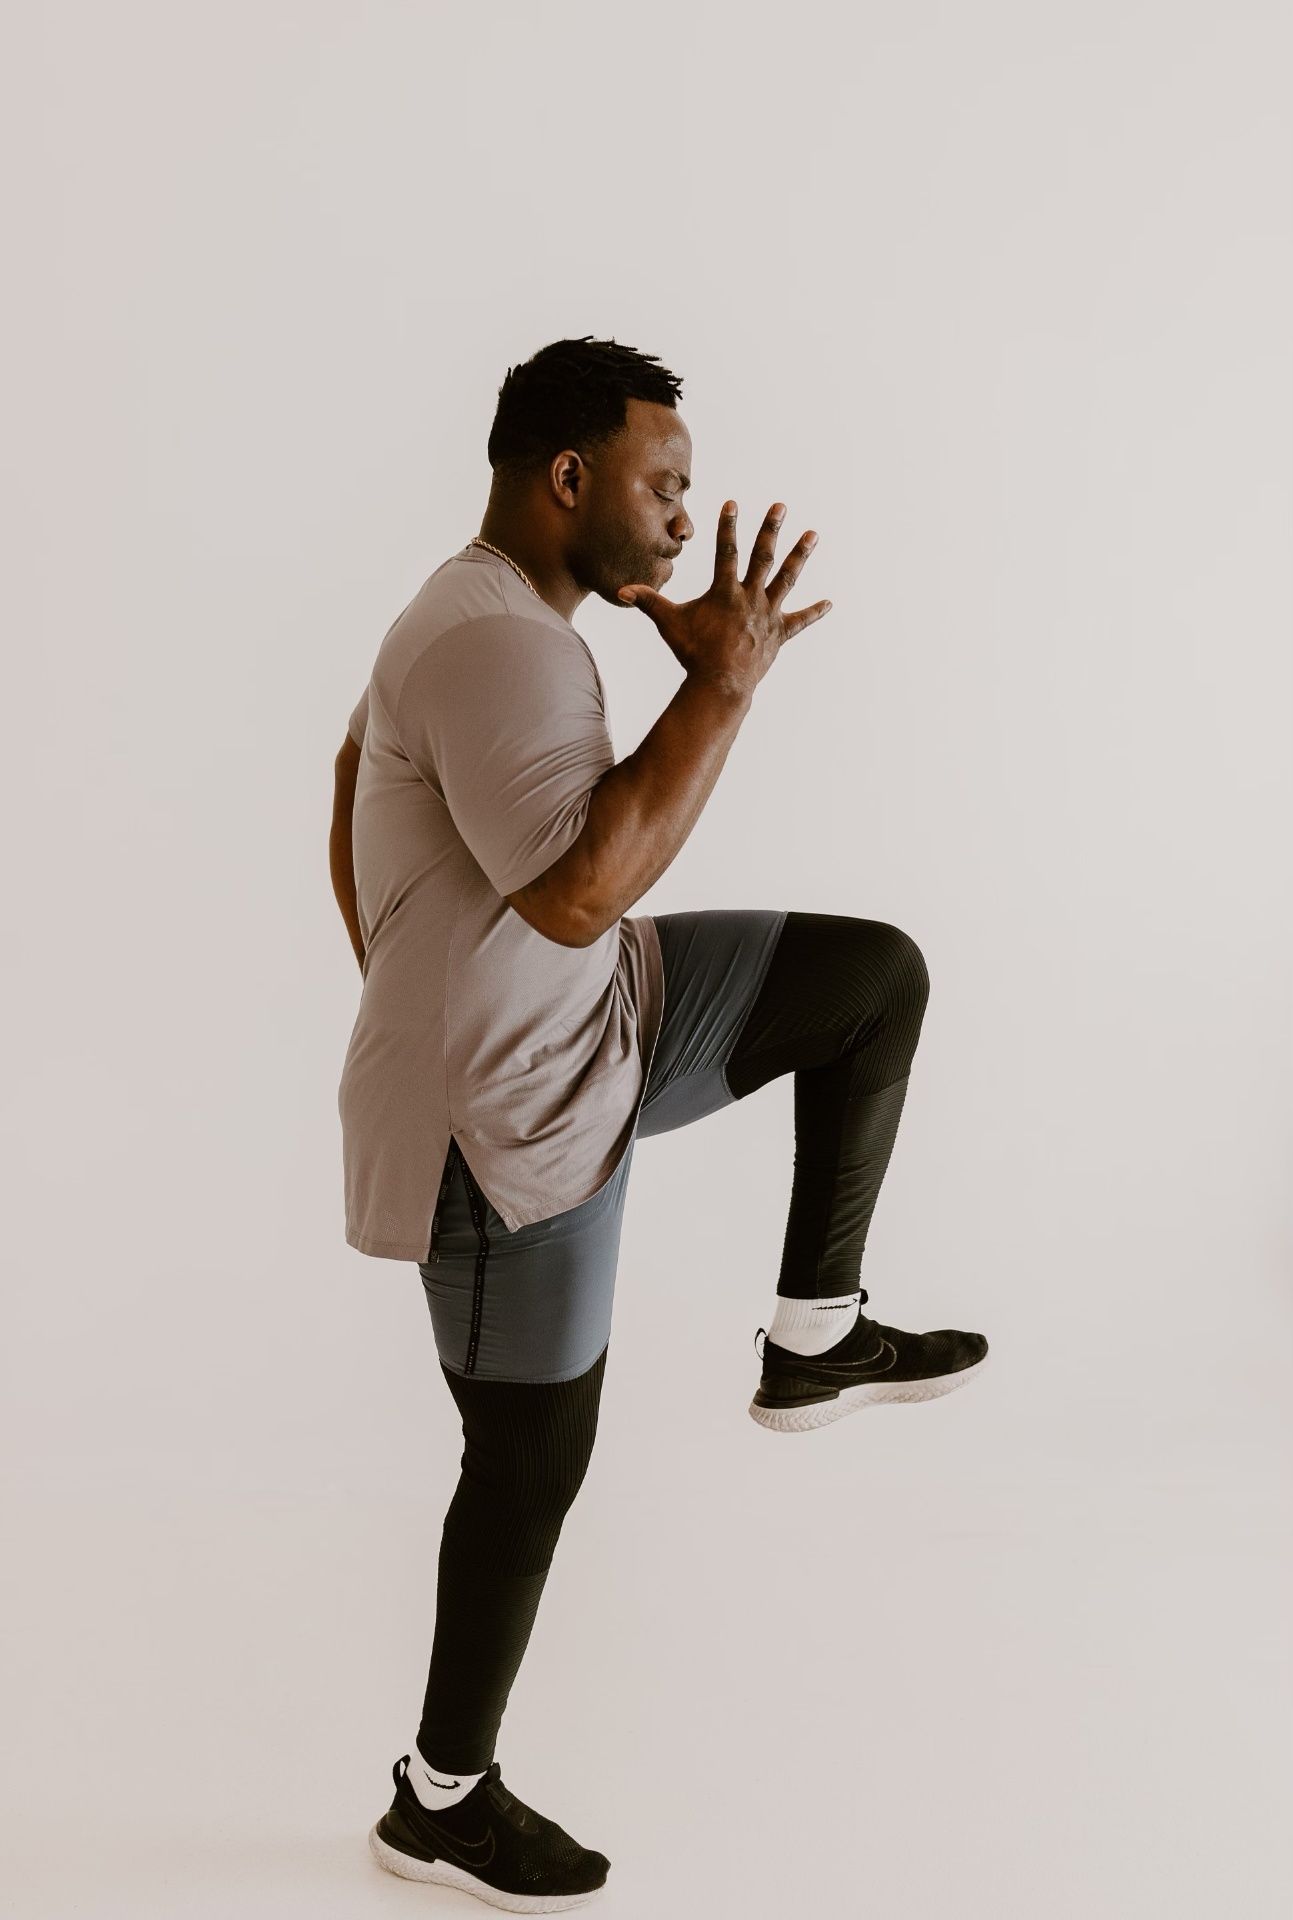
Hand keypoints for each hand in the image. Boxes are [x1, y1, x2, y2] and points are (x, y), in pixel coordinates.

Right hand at [617, 500, 830, 697]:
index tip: (732, 503)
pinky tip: (829, 603)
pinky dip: (814, 612)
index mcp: (725, 592)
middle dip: (771, 529)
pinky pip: (800, 621)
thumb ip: (647, 602)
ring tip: (813, 534)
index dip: (727, 527)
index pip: (726, 551)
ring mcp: (767, 615)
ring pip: (787, 579)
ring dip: (800, 556)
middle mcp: (750, 598)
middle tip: (781, 506)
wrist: (721, 684)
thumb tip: (619, 591)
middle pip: (763, 556)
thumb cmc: (693, 653)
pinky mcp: (779, 634)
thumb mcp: (668, 624)